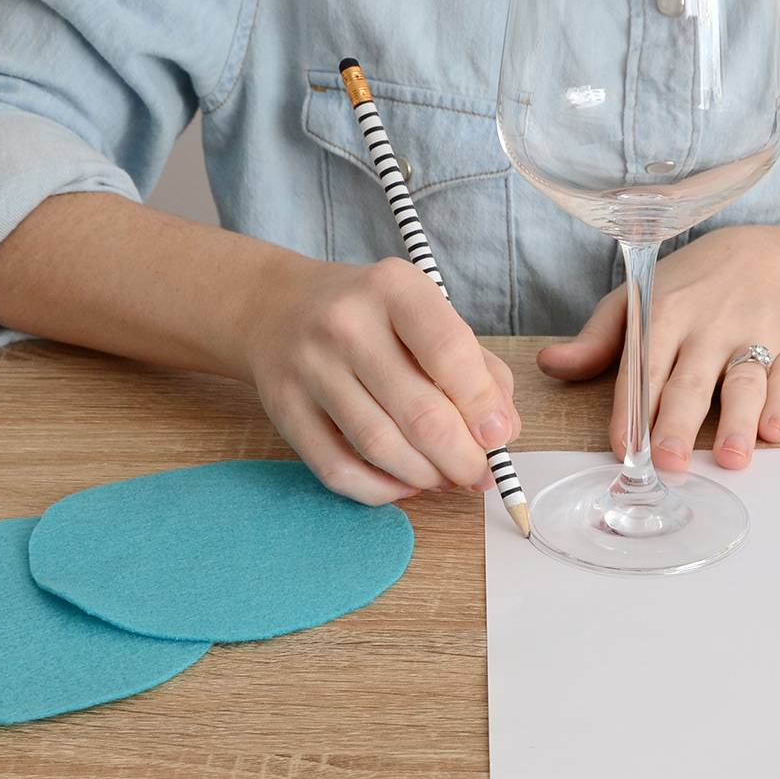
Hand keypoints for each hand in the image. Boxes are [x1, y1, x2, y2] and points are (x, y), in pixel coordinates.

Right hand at [240, 256, 519, 505]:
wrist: (275, 307)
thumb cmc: (373, 318)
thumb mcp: (428, 315)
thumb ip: (478, 369)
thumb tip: (504, 432)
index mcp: (395, 289)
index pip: (450, 352)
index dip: (482, 405)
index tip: (499, 437)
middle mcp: (346, 323)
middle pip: (419, 413)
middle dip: (461, 458)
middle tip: (478, 474)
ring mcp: (309, 367)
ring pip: (380, 446)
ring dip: (425, 477)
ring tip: (446, 479)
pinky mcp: (283, 408)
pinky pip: (337, 469)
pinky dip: (380, 490)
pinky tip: (404, 484)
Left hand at [538, 226, 779, 471]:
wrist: (773, 255)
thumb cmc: (694, 288)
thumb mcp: (640, 299)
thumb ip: (597, 340)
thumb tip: (549, 364)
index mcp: (664, 312)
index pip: (643, 366)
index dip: (632, 409)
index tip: (623, 448)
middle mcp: (709, 324)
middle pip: (692, 380)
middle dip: (680, 423)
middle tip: (670, 462)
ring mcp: (756, 333)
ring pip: (744, 380)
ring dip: (737, 421)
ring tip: (730, 458)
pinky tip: (773, 430)